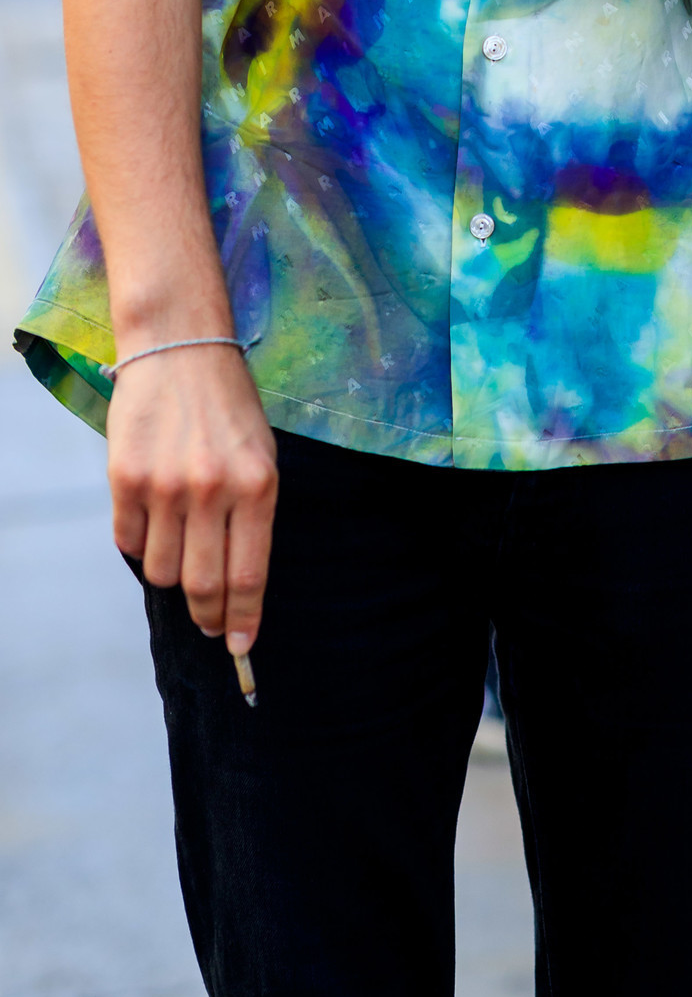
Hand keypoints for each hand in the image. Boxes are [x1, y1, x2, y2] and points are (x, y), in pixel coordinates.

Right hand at [107, 343, 278, 653]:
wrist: (181, 348)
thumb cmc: (229, 407)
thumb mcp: (261, 455)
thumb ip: (251, 516)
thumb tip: (237, 586)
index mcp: (258, 485)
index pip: (249, 575)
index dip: (243, 620)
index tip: (240, 648)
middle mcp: (212, 490)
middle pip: (202, 585)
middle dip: (208, 615)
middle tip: (209, 623)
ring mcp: (165, 486)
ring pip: (160, 571)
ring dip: (171, 574)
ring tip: (180, 550)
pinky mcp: (125, 479)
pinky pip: (127, 541)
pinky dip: (139, 542)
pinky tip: (152, 520)